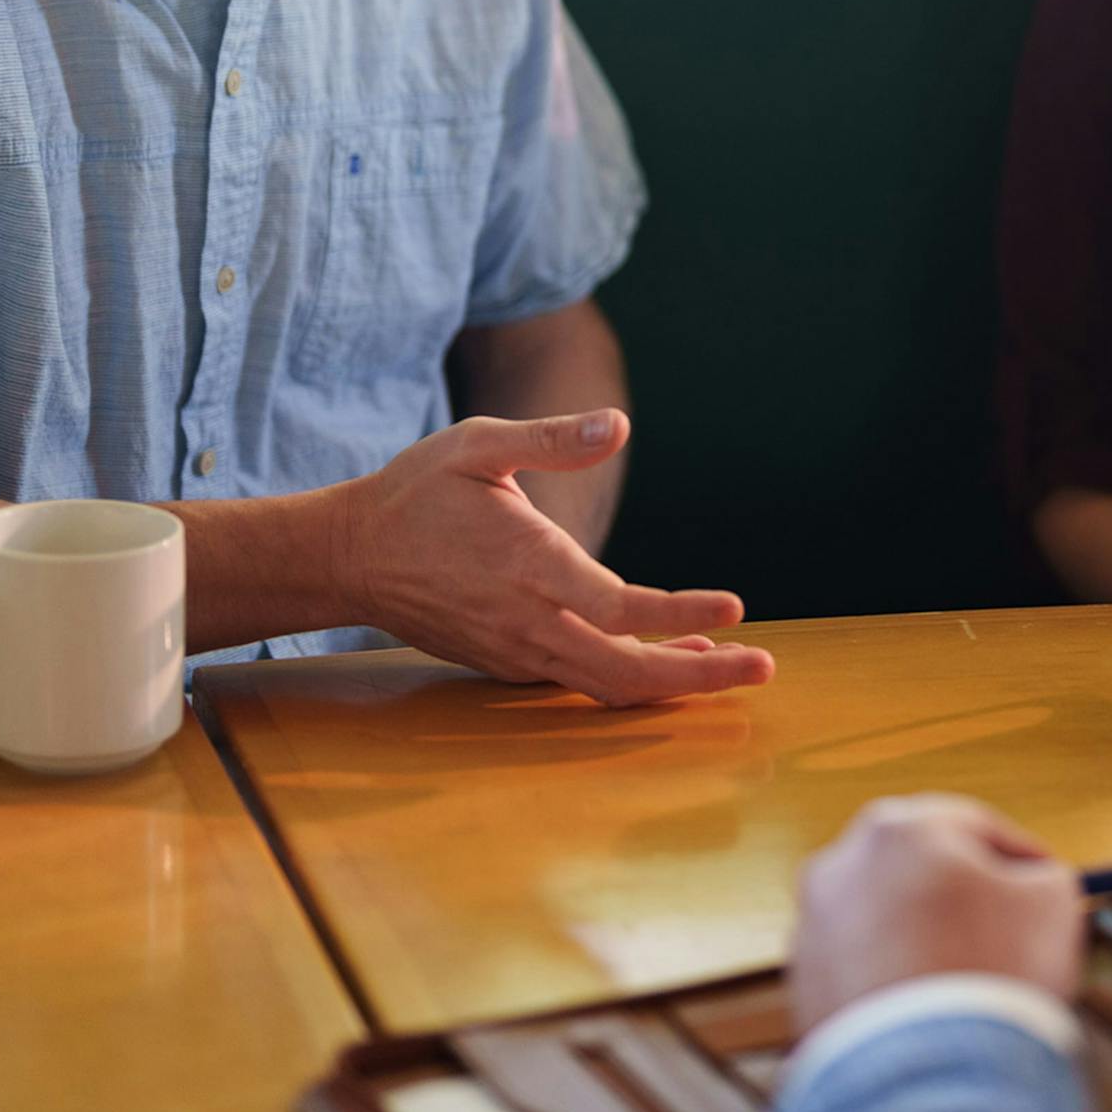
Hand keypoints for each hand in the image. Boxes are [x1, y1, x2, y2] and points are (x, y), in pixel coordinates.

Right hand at [335, 411, 774, 706]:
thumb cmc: (416, 492)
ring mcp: (516, 651)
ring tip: (726, 665)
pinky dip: (627, 678)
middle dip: (699, 676)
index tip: (735, 609)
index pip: (621, 607)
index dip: (681, 613)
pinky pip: (578, 682)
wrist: (350, 555)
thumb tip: (617, 425)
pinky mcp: (506, 663)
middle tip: (762, 668)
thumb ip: (550, 439)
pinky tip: (663, 657)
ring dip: (670, 683)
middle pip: (626, 671)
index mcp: (529, 566)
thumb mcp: (477, 445)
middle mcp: (528, 621)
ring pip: (605, 686)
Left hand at [789, 794, 1083, 1036]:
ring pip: (888, 923)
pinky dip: (893, 987)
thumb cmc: (992, 974)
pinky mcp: (803, 987)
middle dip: (961, 897)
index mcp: (899, 826)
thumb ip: (1043, 875)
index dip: (1018, 855)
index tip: (1041, 880)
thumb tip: (1034, 880)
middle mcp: (840, 863)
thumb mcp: (1051, 902)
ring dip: (923, 943)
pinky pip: (863, 975)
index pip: (973, 827)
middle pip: (919, 870)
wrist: (924, 1078)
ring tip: (966, 986)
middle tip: (1005, 930)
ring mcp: (813, 926)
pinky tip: (930, 1018)